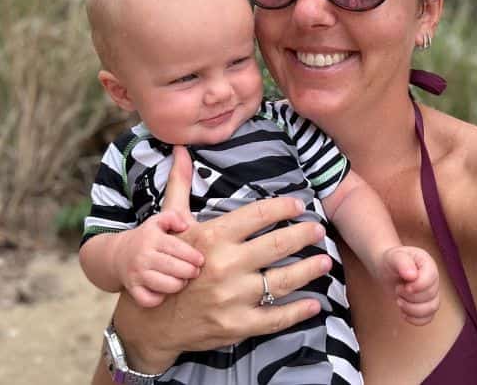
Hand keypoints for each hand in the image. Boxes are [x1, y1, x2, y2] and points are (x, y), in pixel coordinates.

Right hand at [110, 146, 331, 373]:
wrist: (150, 320)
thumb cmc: (169, 265)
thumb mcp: (171, 224)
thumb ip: (180, 185)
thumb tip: (179, 150)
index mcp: (212, 237)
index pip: (259, 214)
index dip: (284, 208)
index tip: (300, 206)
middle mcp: (224, 265)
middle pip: (278, 245)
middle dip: (304, 235)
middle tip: (319, 230)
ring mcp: (232, 298)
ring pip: (283, 280)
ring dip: (310, 269)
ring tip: (326, 261)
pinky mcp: (236, 325)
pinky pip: (275, 317)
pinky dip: (298, 311)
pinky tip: (315, 302)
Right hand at [113, 210, 203, 307]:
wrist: (116, 255)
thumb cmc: (144, 239)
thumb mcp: (157, 221)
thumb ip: (173, 217)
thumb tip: (184, 226)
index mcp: (152, 240)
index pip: (177, 248)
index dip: (193, 256)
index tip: (200, 260)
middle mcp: (143, 257)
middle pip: (174, 268)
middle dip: (190, 271)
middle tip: (194, 271)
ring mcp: (136, 275)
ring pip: (165, 285)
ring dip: (178, 285)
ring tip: (182, 280)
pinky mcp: (132, 289)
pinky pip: (149, 300)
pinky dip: (159, 298)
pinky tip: (165, 291)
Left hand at [381, 246, 440, 325]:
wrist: (386, 270)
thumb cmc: (391, 262)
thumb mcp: (393, 257)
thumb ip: (402, 262)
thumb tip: (412, 275)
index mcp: (427, 263)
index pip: (431, 277)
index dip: (418, 286)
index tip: (402, 286)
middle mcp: (433, 278)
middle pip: (431, 295)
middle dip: (410, 296)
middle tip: (397, 290)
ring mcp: (431, 292)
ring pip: (432, 308)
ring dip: (412, 309)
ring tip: (399, 301)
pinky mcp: (425, 305)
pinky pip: (428, 318)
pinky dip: (415, 319)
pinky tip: (403, 313)